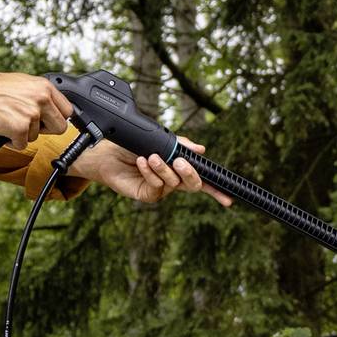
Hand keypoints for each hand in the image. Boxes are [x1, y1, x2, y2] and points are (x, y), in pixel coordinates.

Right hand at [0, 60, 70, 143]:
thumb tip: (50, 108)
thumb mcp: (22, 84)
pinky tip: (2, 129)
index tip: (49, 123)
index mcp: (44, 87)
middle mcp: (42, 99)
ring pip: (37, 137)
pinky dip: (11, 141)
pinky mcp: (19, 128)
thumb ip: (38, 95)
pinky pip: (22, 144)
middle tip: (28, 126)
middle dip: (45, 130)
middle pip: (60, 127)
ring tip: (7, 121)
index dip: (57, 118)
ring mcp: (32, 114)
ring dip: (23, 134)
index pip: (67, 110)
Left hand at [78, 137, 232, 208]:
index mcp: (179, 168)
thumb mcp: (159, 140)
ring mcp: (160, 189)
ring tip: (151, 156)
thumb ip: (180, 144)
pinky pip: (156, 187)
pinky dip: (151, 173)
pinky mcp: (147, 194)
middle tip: (180, 162)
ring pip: (173, 183)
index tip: (228, 196)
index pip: (202, 179)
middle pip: (193, 185)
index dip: (216, 189)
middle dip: (190, 173)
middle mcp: (173, 180)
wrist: (108, 153)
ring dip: (163, 168)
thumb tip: (201, 150)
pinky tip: (142, 162)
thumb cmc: (133, 146)